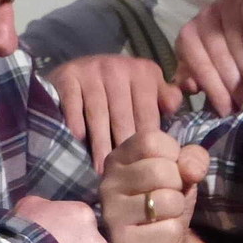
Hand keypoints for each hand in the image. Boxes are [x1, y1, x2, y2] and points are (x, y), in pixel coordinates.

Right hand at [51, 55, 182, 171]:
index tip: (144, 165)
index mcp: (143, 72)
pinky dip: (76, 122)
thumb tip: (174, 107)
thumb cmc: (120, 88)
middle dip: (122, 147)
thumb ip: (164, 98)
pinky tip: (79, 140)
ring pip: (98, 114)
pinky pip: (74, 103)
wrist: (79, 70)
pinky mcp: (68, 75)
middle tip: (122, 174)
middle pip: (122, 116)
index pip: (147, 112)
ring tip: (101, 169)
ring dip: (99, 143)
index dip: (145, 141)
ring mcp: (92, 70)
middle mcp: (118, 68)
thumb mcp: (146, 87)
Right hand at [101, 130, 211, 242]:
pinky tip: (159, 237)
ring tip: (163, 216)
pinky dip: (174, 234)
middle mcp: (108, 183)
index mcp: (118, 158)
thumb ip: (192, 158)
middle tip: (167, 197)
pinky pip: (168, 230)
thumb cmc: (164, 204)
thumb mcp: (182, 174)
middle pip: (160, 170)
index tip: (170, 170)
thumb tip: (191, 169)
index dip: (174, 154)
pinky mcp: (122, 242)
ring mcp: (112, 213)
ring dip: (177, 211)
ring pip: (167, 200)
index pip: (152, 140)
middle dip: (178, 186)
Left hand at [175, 0, 242, 114]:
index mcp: (189, 35)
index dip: (215, 90)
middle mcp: (204, 17)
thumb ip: (193, 75)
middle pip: (219, 57)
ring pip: (237, 44)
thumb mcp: (205, 61)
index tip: (227, 110)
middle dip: (234, 84)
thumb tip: (189, 87)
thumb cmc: (226, 48)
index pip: (200, 66)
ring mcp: (226, 5)